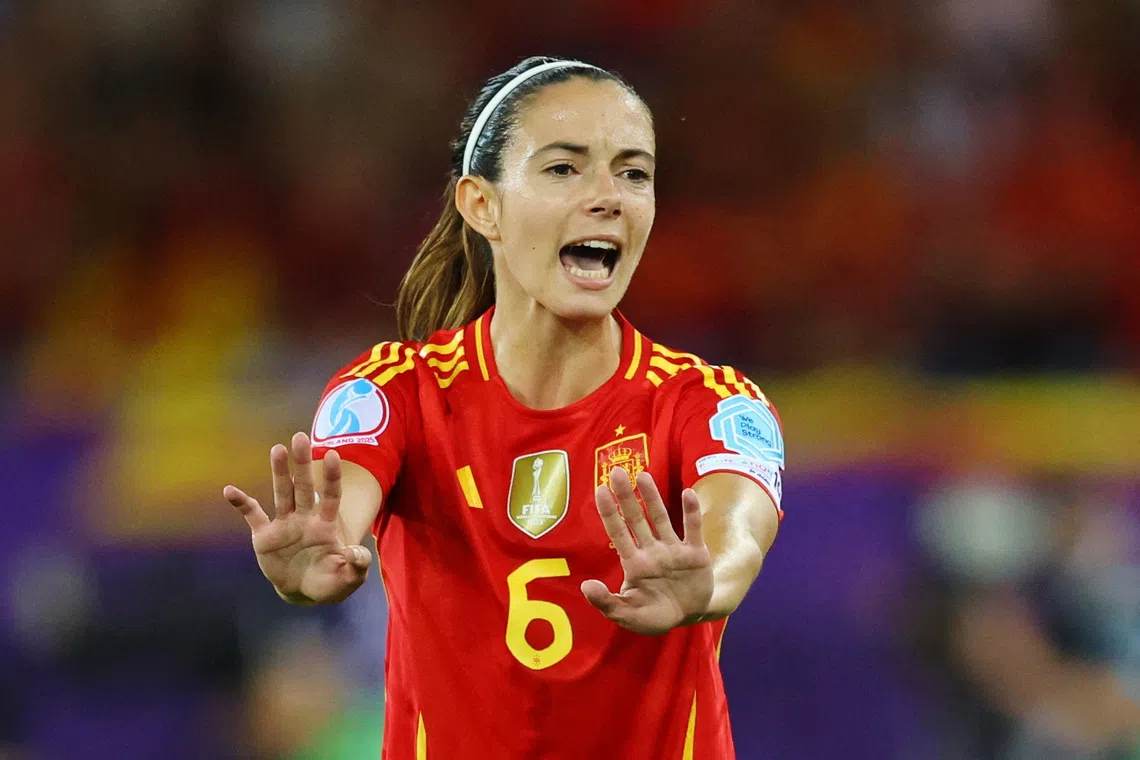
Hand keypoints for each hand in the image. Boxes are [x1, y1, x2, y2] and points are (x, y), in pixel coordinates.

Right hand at [224, 432, 370, 604]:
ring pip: (282, 493)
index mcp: (326, 525)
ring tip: (277, 449)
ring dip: (279, 472)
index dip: (332, 477)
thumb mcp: (349, 579)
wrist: (303, 590)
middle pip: (304, 487)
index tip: (334, 455)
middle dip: (302, 463)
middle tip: (300, 437)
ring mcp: (284, 525)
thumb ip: (357, 566)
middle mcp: (305, 518)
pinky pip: (252, 515)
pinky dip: (241, 503)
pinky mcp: (264, 536)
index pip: (332, 496)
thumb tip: (355, 553)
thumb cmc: (330, 581)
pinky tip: (230, 490)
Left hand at [581, 467, 713, 634]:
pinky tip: (688, 493)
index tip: (600, 490)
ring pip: (661, 518)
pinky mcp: (696, 554)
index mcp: (634, 564)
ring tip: (642, 476)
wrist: (689, 617)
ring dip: (652, 498)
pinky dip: (691, 512)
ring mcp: (673, 550)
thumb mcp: (627, 615)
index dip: (609, 512)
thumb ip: (607, 602)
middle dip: (626, 497)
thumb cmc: (653, 615)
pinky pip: (693, 529)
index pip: (618, 533)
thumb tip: (586, 586)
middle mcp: (652, 551)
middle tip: (617, 471)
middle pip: (636, 519)